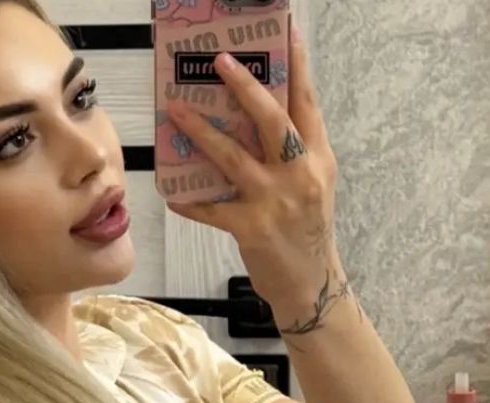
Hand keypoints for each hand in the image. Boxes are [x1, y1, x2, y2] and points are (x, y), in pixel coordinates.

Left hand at [165, 24, 345, 323]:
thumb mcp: (312, 186)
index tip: (287, 31)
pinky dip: (190, 201)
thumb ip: (292, 153)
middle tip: (219, 61)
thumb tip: (255, 117)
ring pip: (233, 157)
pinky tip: (171, 192)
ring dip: (201, 132)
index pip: (307, 103)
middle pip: (272, 120)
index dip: (297, 66)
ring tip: (176, 111)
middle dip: (244, 86)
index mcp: (317, 158)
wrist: (310, 285)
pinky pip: (212, 209)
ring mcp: (275, 201)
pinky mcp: (252, 229)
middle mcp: (300, 174)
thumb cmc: (306, 232)